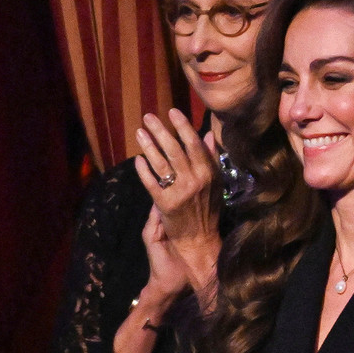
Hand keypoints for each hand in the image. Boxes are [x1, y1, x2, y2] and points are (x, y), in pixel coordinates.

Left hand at [134, 109, 221, 297]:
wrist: (199, 241)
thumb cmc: (208, 210)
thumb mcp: (215, 183)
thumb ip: (211, 159)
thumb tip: (207, 136)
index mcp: (209, 174)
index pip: (194, 144)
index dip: (183, 127)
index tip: (172, 111)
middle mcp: (195, 182)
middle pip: (175, 150)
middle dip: (161, 131)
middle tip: (149, 117)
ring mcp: (180, 193)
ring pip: (161, 164)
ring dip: (149, 146)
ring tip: (140, 132)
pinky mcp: (165, 205)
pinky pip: (151, 183)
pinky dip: (144, 171)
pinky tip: (138, 160)